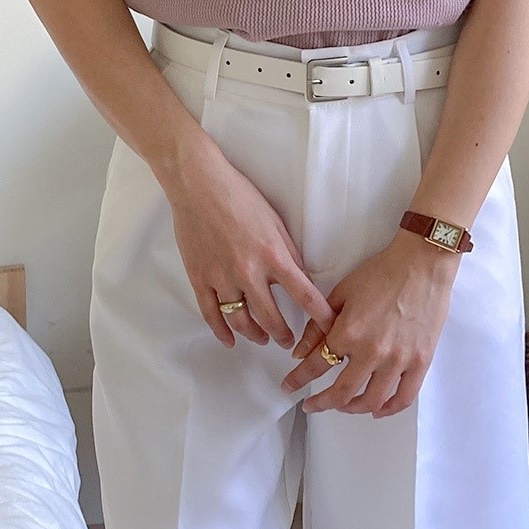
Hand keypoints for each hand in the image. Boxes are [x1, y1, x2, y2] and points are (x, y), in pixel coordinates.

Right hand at [164, 145, 336, 350]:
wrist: (199, 185)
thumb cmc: (240, 197)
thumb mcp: (275, 222)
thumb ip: (288, 252)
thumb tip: (302, 277)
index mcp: (273, 256)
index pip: (305, 295)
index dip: (320, 317)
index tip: (330, 330)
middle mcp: (249, 273)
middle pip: (271, 318)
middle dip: (284, 335)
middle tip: (289, 342)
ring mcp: (221, 278)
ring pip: (241, 321)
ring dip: (255, 335)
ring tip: (263, 338)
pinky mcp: (199, 278)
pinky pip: (211, 314)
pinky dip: (221, 332)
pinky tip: (229, 341)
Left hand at [279, 231, 458, 417]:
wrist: (422, 264)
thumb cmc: (382, 273)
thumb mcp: (341, 292)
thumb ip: (318, 326)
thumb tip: (300, 352)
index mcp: (348, 332)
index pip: (316, 366)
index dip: (298, 379)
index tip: (290, 387)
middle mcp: (372, 352)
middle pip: (342, 393)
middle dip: (322, 403)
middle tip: (312, 405)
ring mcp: (398, 360)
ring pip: (372, 401)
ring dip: (352, 408)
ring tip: (343, 405)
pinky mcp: (420, 362)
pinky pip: (404, 397)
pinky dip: (388, 409)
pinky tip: (377, 408)